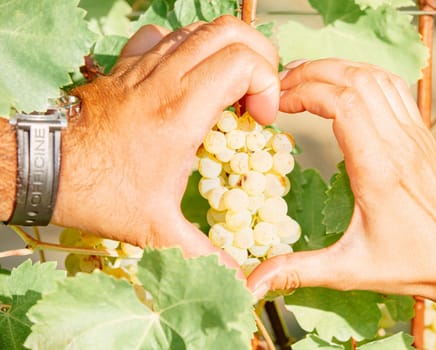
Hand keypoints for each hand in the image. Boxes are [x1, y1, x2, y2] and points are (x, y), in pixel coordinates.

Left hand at [52, 15, 279, 266]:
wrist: (43, 165)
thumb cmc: (99, 192)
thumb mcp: (156, 229)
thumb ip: (202, 255)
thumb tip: (238, 283)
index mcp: (181, 111)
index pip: (242, 63)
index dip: (267, 84)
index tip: (261, 118)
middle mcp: (166, 78)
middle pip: (230, 32)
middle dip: (260, 58)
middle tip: (257, 95)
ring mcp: (145, 65)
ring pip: (201, 28)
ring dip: (228, 51)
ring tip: (231, 88)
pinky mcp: (128, 64)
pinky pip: (167, 36)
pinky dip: (191, 48)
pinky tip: (190, 78)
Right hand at [248, 59, 435, 299]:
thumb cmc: (411, 263)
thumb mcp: (349, 271)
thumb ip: (298, 271)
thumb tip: (252, 284)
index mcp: (378, 169)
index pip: (342, 103)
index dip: (304, 92)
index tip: (279, 104)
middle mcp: (398, 142)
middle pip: (355, 78)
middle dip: (313, 72)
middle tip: (282, 86)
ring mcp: (414, 133)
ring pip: (375, 76)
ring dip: (337, 69)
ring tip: (306, 79)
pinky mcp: (421, 134)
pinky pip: (393, 87)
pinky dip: (363, 75)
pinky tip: (344, 85)